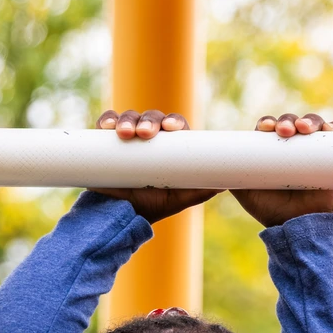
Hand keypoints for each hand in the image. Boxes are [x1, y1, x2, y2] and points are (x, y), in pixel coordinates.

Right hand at [91, 109, 220, 222]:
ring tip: (125, 133)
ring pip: (130, 116)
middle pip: (153, 117)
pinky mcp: (106, 139)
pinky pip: (108, 122)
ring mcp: (128, 135)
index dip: (175, 122)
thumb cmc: (152, 205)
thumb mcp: (178, 200)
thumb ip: (200, 192)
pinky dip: (107, 120)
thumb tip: (225, 184)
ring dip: (128, 120)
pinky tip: (107, 126)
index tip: (171, 128)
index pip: (175, 126)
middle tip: (145, 132)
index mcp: (169, 146)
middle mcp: (149, 137)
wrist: (119, 215)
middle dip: (150, 120)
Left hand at [233, 112, 332, 226]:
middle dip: (288, 120)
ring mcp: (314, 149)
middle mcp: (293, 145)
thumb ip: (232, 173)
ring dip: (309, 120)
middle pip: (291, 121)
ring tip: (304, 129)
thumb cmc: (269, 209)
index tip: (266, 128)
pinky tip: (329, 129)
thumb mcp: (244, 189)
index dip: (267, 122)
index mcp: (272, 149)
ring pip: (313, 124)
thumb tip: (216, 159)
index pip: (270, 127)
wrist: (297, 228)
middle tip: (285, 130)